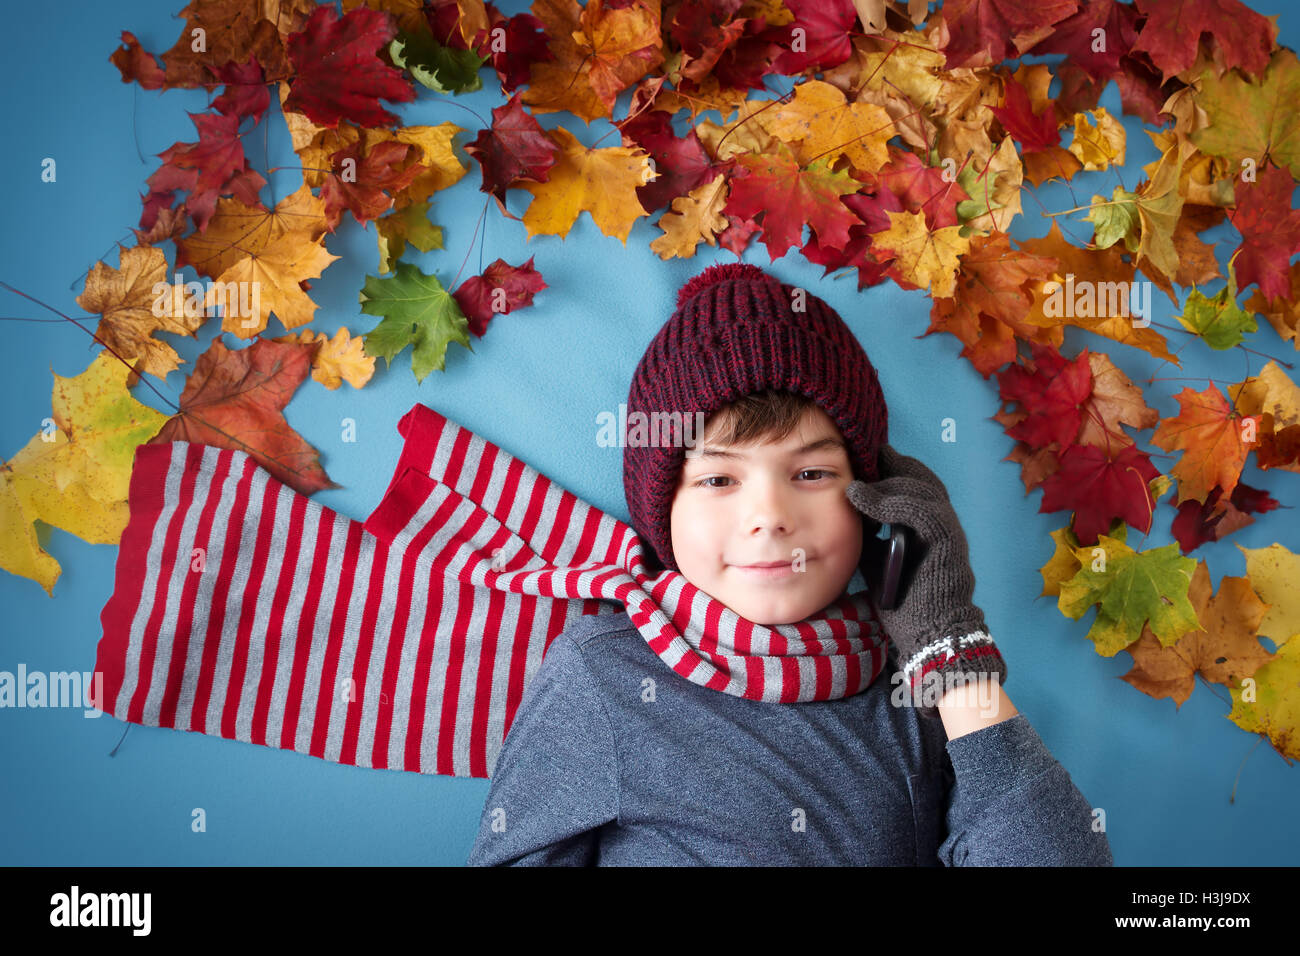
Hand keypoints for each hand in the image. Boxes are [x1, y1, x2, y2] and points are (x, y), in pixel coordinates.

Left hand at [846, 444, 1006, 718]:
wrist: (929, 638)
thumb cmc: (905, 607)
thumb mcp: (878, 565)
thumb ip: (870, 540)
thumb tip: (848, 517)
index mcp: (931, 530)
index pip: (917, 487)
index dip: (895, 470)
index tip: (868, 458)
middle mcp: (944, 526)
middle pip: (923, 480)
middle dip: (895, 464)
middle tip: (867, 453)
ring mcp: (949, 533)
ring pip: (922, 490)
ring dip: (888, 482)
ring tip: (858, 480)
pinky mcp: (947, 544)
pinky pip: (922, 510)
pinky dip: (891, 500)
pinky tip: (863, 498)